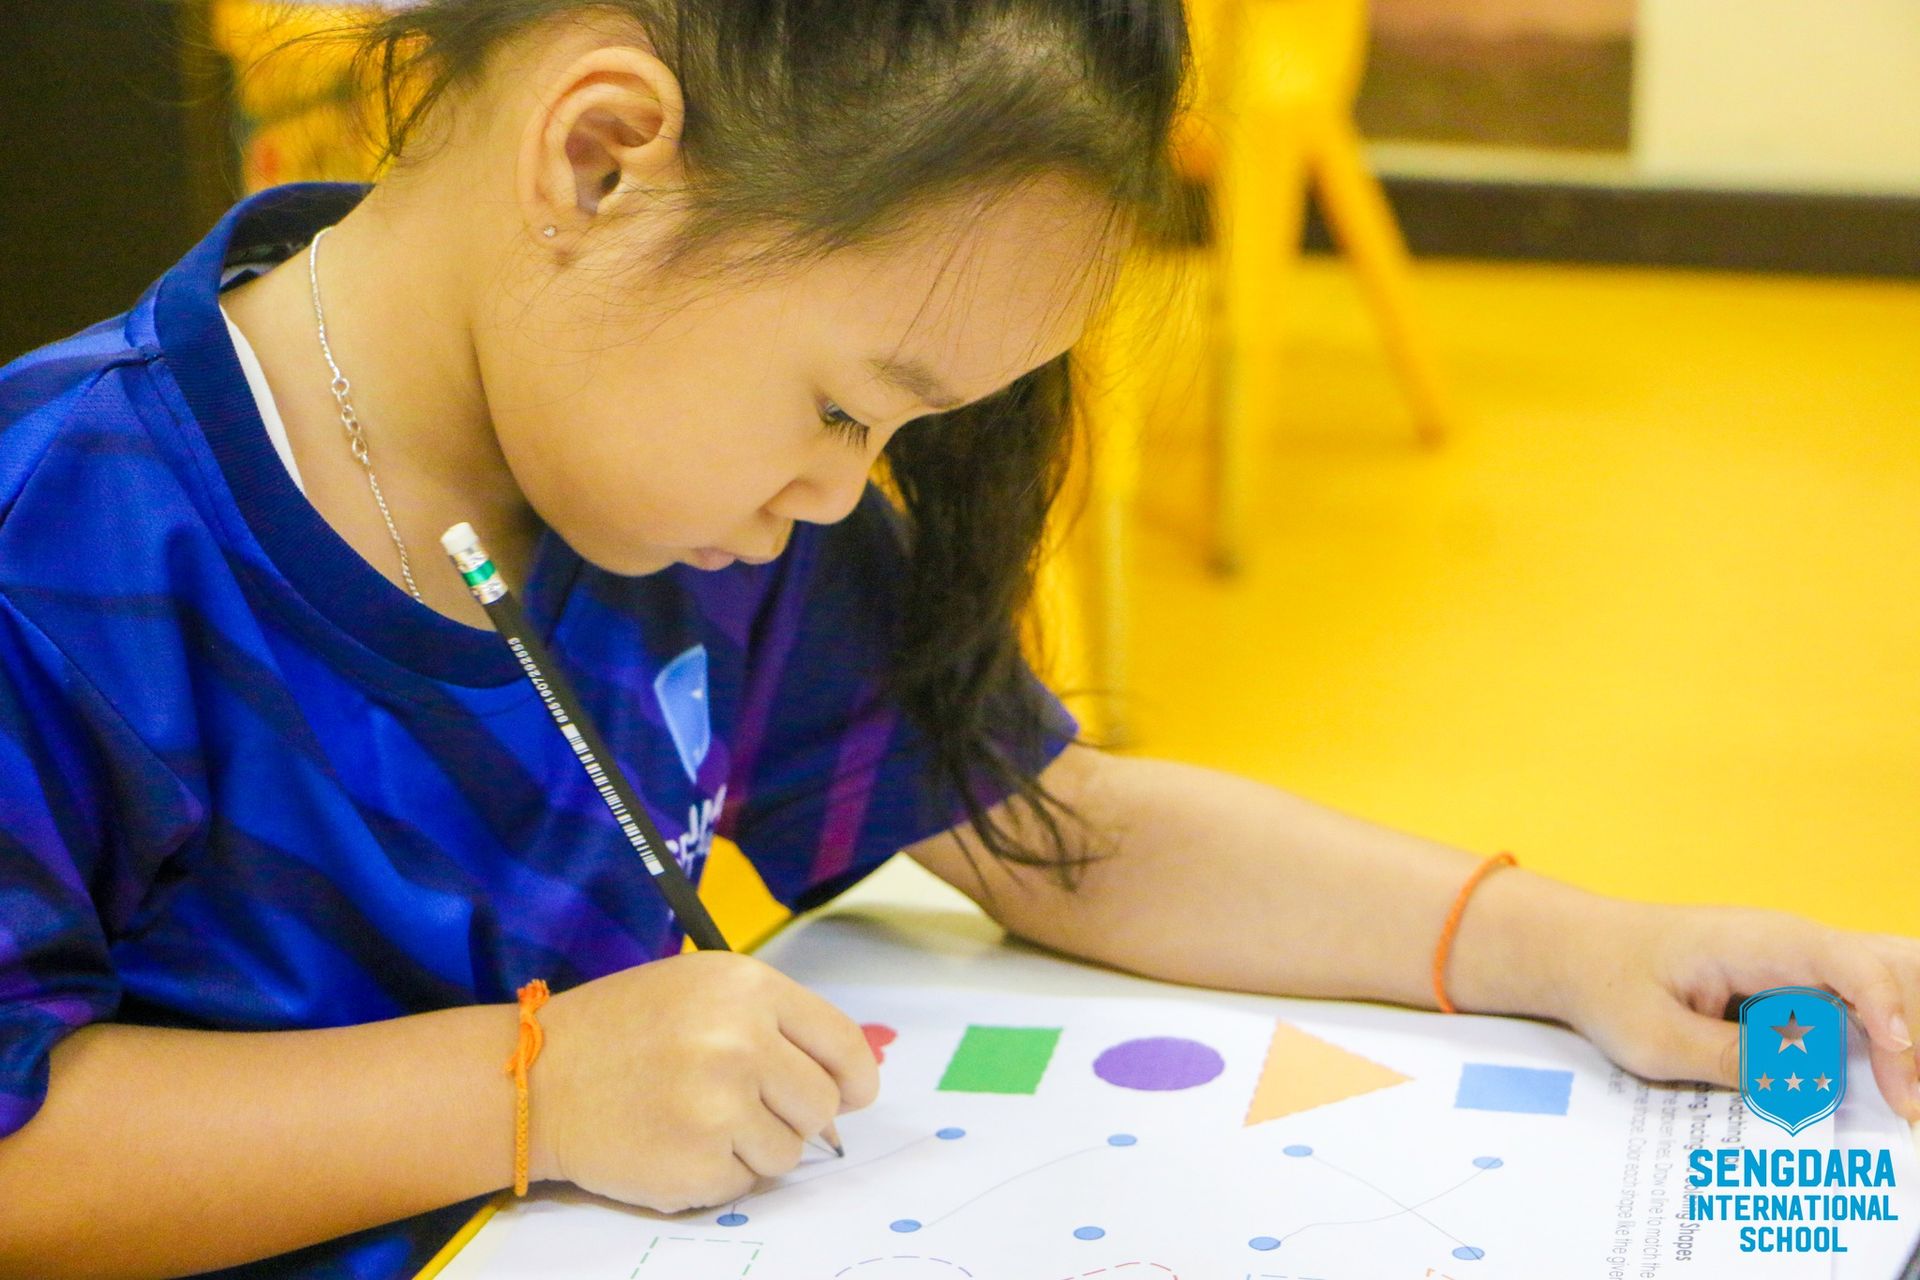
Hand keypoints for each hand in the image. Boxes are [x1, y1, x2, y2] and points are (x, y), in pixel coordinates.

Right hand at [529, 951, 879, 1210]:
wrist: (539, 1077)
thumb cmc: (624, 1028)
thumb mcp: (702, 989)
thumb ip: (774, 1024)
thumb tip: (845, 1083)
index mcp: (748, 989)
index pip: (843, 1044)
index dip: (855, 1077)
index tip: (854, 1094)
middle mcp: (741, 1043)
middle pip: (822, 1104)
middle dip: (796, 1114)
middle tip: (746, 1105)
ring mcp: (720, 1107)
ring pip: (788, 1151)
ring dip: (755, 1146)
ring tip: (699, 1118)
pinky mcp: (699, 1164)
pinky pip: (746, 1184)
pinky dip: (720, 1173)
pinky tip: (678, 1142)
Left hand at [1558, 898, 1919, 1121]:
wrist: (1583, 951)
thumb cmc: (1612, 984)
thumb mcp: (1655, 1037)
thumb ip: (1730, 1058)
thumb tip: (1803, 1084)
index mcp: (1760, 942)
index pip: (1852, 965)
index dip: (1890, 1017)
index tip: (1898, 1082)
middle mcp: (1794, 943)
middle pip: (1892, 967)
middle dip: (1913, 1032)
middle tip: (1905, 1104)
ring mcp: (1800, 961)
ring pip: (1883, 982)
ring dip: (1900, 1036)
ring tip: (1898, 1097)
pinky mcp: (1796, 984)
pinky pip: (1858, 1004)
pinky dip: (1878, 1041)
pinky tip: (1877, 1084)